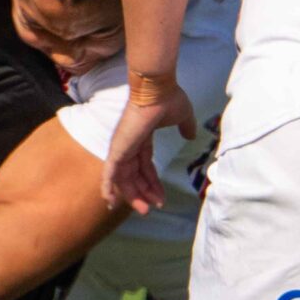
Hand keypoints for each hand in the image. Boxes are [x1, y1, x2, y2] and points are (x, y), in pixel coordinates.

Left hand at [101, 86, 194, 214]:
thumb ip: (185, 127)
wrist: (156, 89)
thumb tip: (191, 135)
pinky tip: (110, 202)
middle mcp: (129, 145)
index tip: (161, 198)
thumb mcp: (182, 116)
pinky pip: (109, 173)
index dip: (152, 183)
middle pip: (134, 176)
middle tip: (151, 208)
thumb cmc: (168, 99)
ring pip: (124, 179)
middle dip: (143, 193)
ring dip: (132, 196)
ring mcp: (122, 148)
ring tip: (145, 210)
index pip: (145, 166)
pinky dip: (108, 187)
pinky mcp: (117, 149)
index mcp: (142, 138)